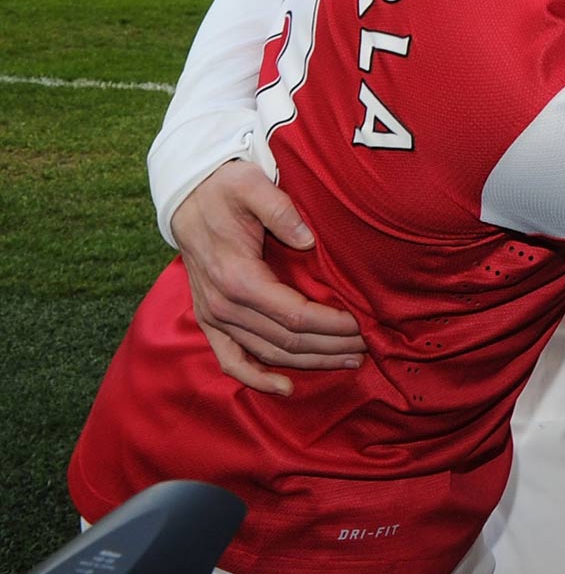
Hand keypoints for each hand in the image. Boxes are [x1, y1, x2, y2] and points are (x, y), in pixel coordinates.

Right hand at [169, 160, 365, 394]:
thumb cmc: (226, 189)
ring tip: (348, 361)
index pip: (295, 314)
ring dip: (309, 362)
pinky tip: (286, 387)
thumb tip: (308, 239)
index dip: (331, 324)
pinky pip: (231, 360)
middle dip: (331, 345)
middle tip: (369, 345)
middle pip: (287, 339)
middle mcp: (224, 305)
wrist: (188, 197)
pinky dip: (257, 378)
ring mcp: (214, 317)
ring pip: (267, 353)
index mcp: (238, 277)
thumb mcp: (251, 186)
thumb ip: (280, 211)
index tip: (362, 323)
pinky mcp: (210, 320)